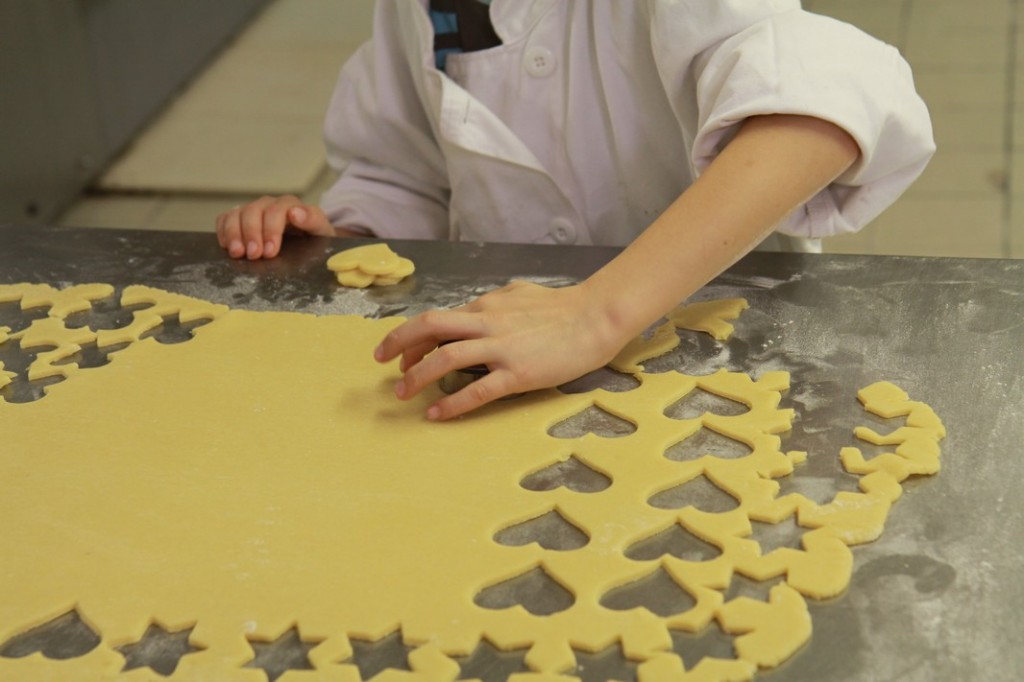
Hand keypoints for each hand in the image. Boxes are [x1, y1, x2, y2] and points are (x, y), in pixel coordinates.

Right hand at [215, 195, 334, 258]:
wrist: (308, 241)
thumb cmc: (314, 237)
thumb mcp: (321, 229)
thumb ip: (312, 219)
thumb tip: (295, 213)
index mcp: (290, 205)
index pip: (277, 210)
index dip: (271, 230)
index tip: (270, 251)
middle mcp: (269, 205)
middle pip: (253, 211)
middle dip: (252, 234)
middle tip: (254, 255)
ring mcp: (253, 211)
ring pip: (236, 214)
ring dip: (234, 234)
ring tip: (237, 253)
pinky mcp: (240, 220)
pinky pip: (225, 219)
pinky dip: (223, 231)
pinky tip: (227, 246)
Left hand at [373, 281, 624, 419]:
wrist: (596, 317)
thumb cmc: (563, 306)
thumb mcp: (520, 294)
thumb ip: (495, 302)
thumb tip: (477, 308)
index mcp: (486, 307)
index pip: (437, 319)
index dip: (411, 336)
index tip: (399, 353)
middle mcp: (487, 323)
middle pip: (430, 328)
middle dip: (398, 346)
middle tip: (382, 365)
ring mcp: (501, 348)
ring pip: (446, 358)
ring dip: (417, 376)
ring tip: (402, 394)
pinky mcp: (518, 372)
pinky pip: (477, 390)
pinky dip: (452, 403)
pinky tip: (436, 414)